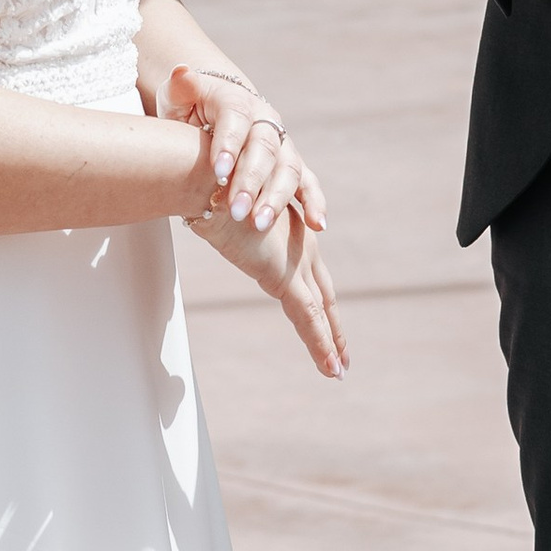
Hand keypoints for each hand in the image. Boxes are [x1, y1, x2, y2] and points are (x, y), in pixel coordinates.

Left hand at [159, 62, 327, 239]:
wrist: (212, 113)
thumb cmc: (189, 109)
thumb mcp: (177, 97)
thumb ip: (180, 88)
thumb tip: (182, 72)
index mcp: (237, 101)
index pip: (236, 119)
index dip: (230, 144)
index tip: (219, 172)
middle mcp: (265, 120)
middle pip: (264, 149)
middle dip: (252, 181)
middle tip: (236, 210)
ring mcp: (281, 143)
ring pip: (287, 169)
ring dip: (276, 197)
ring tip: (260, 224)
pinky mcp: (290, 164)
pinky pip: (307, 183)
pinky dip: (315, 202)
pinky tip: (317, 225)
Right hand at [187, 186, 347, 379]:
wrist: (208, 182)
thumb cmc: (210, 190)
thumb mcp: (224, 213)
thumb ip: (227, 222)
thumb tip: (210, 221)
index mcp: (289, 233)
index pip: (310, 275)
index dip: (319, 300)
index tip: (325, 322)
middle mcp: (300, 247)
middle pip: (323, 295)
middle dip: (333, 326)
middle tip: (342, 353)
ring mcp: (295, 262)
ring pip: (319, 312)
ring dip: (330, 342)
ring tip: (338, 369)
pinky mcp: (284, 275)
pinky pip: (309, 318)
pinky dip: (321, 344)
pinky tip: (330, 366)